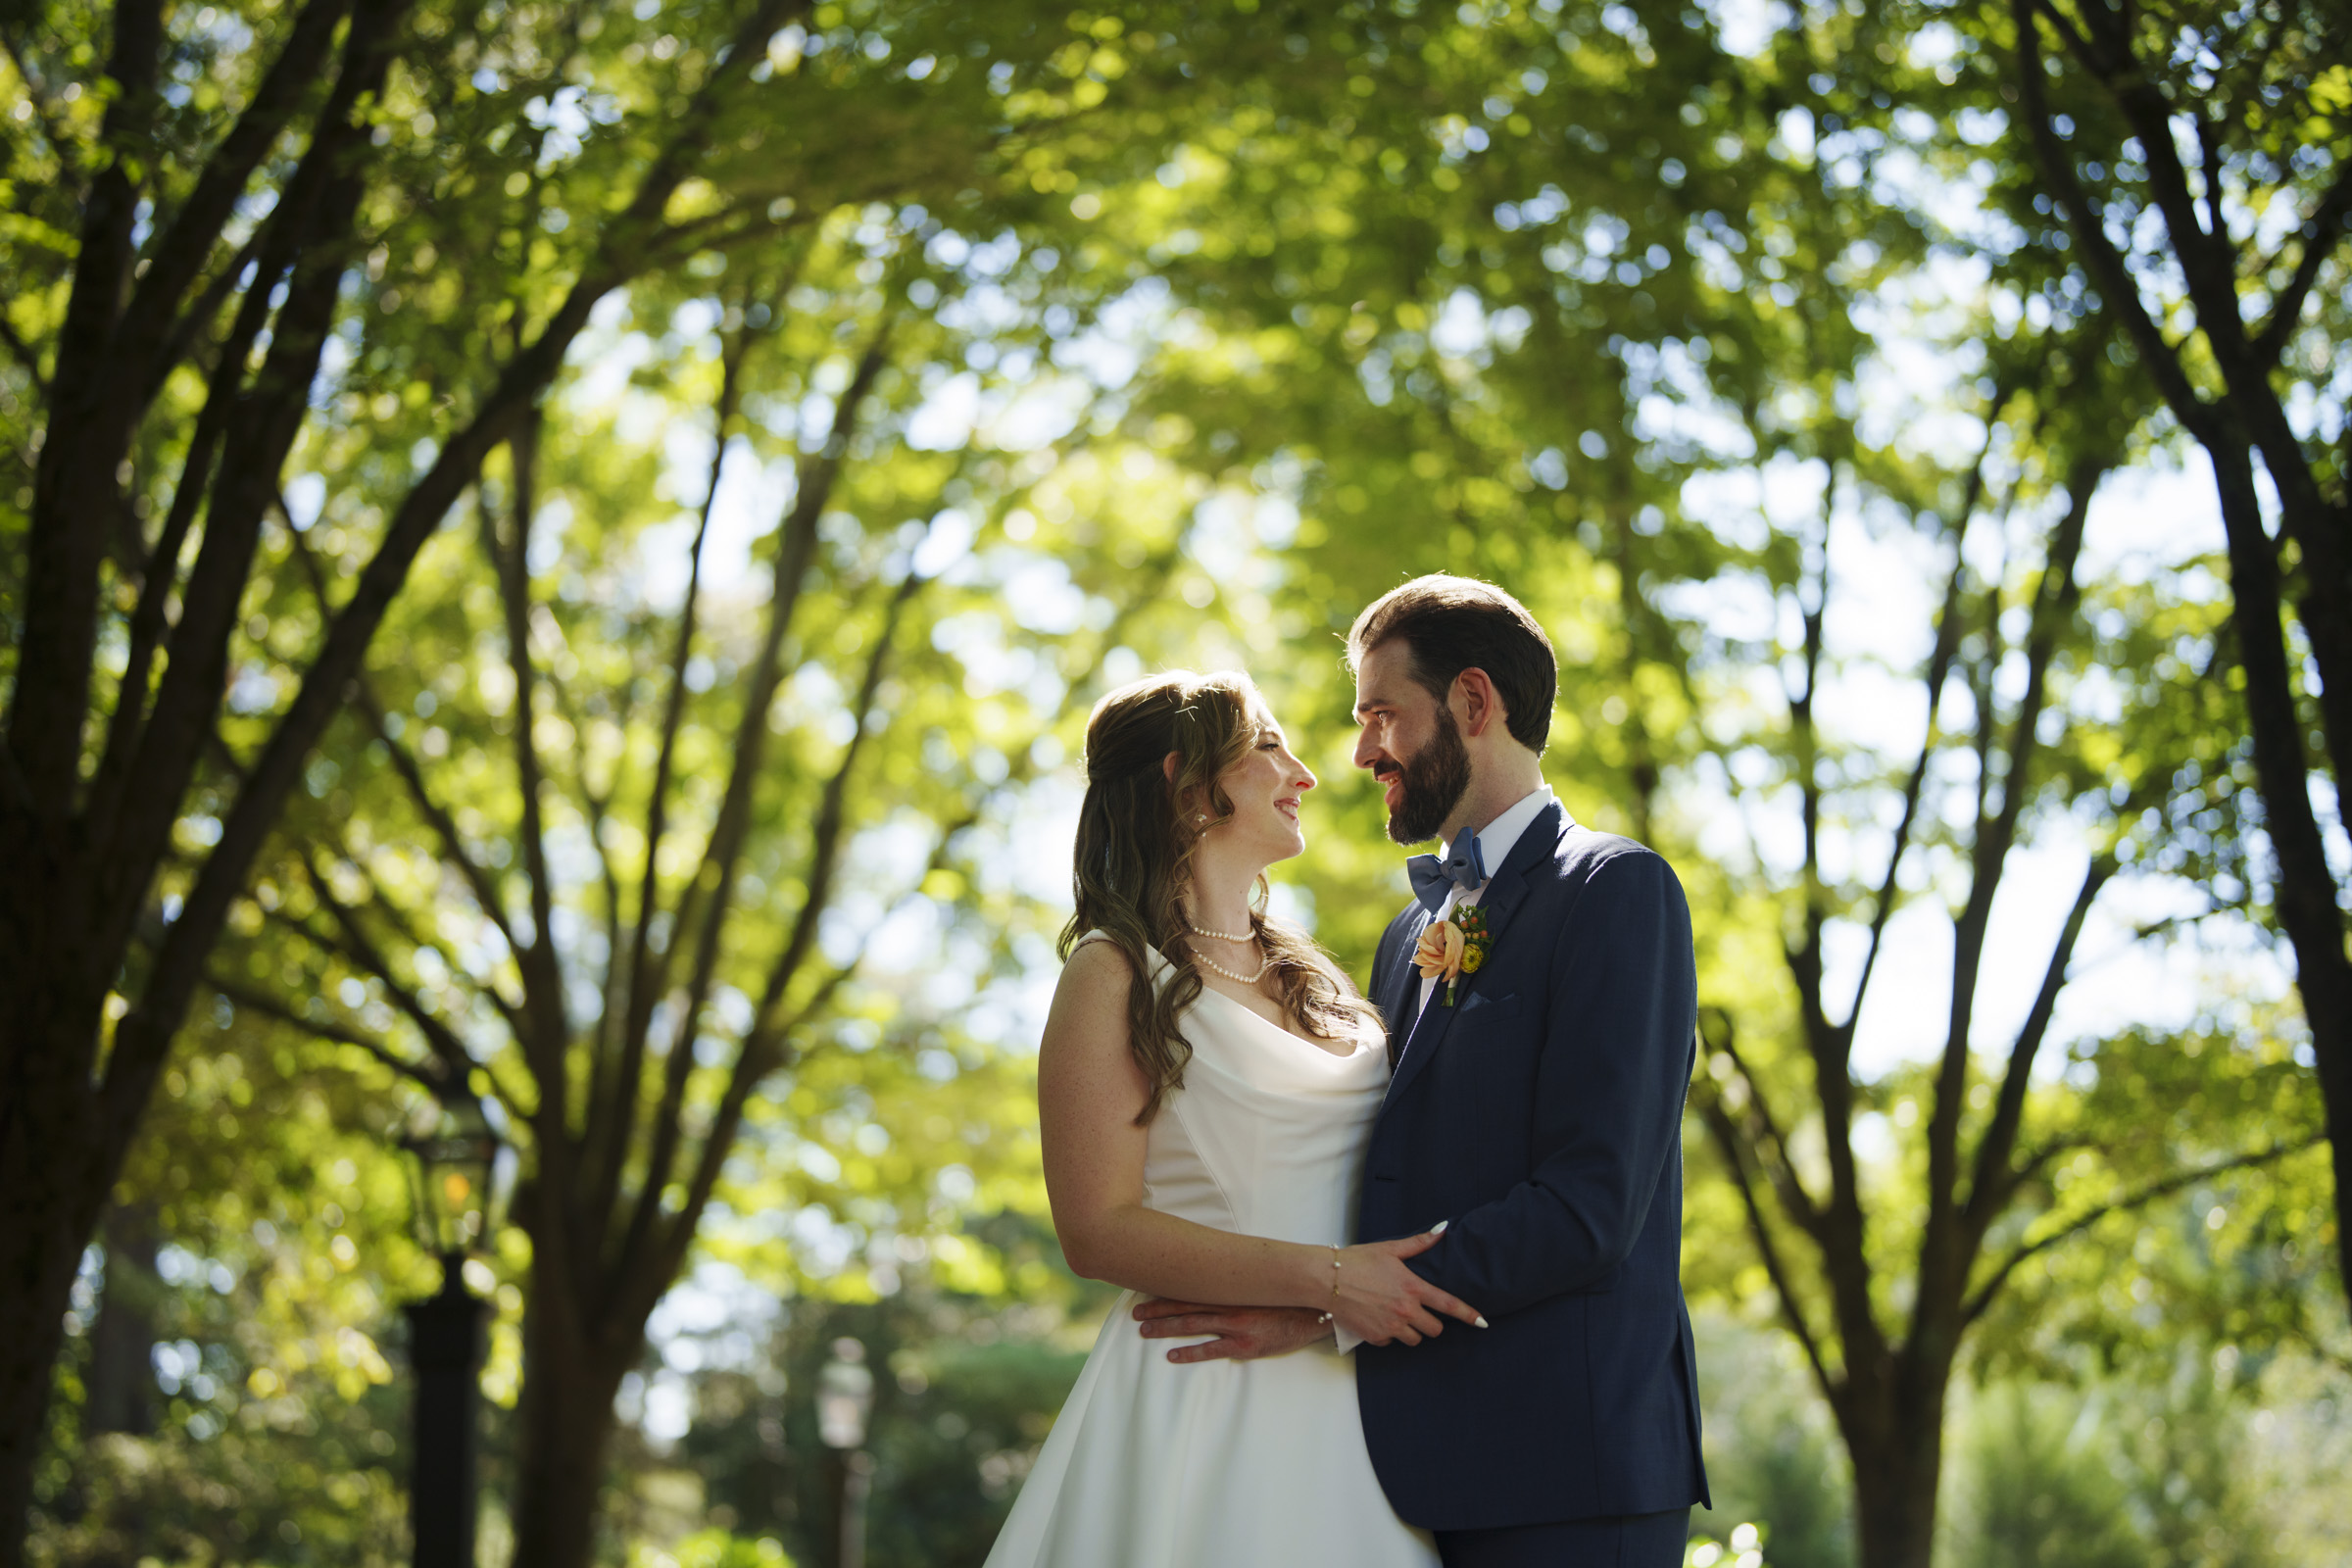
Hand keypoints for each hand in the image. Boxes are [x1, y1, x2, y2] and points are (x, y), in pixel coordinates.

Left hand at [1131, 1299, 1333, 1363]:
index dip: (1167, 1289)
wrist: (1315, 1309)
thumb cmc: (1287, 1296)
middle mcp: (1229, 1303)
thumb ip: (1237, 1282)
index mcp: (1231, 1287)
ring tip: (1144, 1331)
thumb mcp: (1259, 1282)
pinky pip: (1210, 1350)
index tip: (1146, 1289)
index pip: (1191, 1287)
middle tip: (1134, 1313)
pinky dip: (1189, 1353)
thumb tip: (1216, 1276)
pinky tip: (1171, 1355)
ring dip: (1165, 1328)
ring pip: (1191, 1326)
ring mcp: (1236, 1325)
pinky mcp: (1245, 1344)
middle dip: (1157, 1309)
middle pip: (1184, 1306)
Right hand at [1329, 1227, 1486, 1346]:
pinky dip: (1390, 1335)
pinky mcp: (1376, 1337)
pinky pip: (1392, 1342)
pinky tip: (1379, 1320)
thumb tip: (1442, 1229)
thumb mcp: (1390, 1249)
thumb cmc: (1357, 1261)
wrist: (1327, 1279)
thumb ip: (1419, 1243)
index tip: (1482, 1323)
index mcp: (1413, 1288)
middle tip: (1419, 1312)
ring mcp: (1392, 1326)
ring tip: (1398, 1316)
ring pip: (1416, 1339)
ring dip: (1412, 1331)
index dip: (1469, 1315)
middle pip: (1435, 1329)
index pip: (1449, 1305)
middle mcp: (1406, 1310)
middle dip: (1431, 1323)